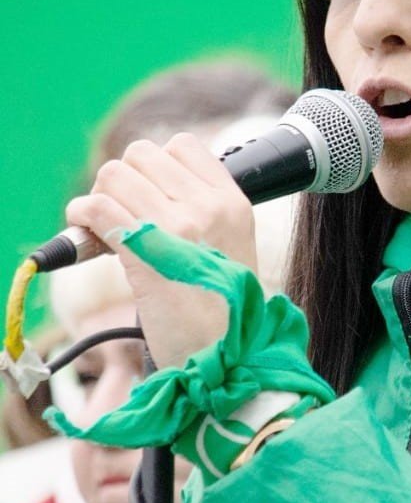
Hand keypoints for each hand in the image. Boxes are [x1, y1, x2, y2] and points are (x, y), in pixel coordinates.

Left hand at [66, 133, 256, 369]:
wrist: (227, 357)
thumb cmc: (225, 310)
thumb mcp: (234, 246)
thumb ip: (205, 210)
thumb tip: (149, 186)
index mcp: (234, 202)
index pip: (184, 145)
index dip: (157, 166)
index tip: (149, 195)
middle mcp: (209, 207)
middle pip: (142, 154)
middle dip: (124, 179)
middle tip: (122, 212)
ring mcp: (179, 226)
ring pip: (114, 174)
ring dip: (100, 196)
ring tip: (104, 225)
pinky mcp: (145, 251)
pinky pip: (98, 206)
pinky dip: (83, 215)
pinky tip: (89, 234)